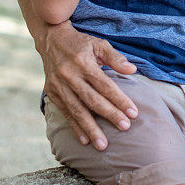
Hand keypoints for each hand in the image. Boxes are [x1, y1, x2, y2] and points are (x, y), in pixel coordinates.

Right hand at [40, 21, 138, 149]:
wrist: (52, 40)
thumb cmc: (81, 43)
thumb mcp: (99, 44)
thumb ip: (115, 57)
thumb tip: (132, 69)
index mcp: (84, 62)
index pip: (105, 85)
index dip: (120, 99)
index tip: (133, 113)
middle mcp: (69, 75)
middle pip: (92, 100)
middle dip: (110, 115)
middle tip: (125, 128)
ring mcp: (59, 85)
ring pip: (77, 110)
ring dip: (91, 128)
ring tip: (103, 144)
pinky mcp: (51, 93)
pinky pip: (65, 113)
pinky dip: (75, 127)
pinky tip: (85, 140)